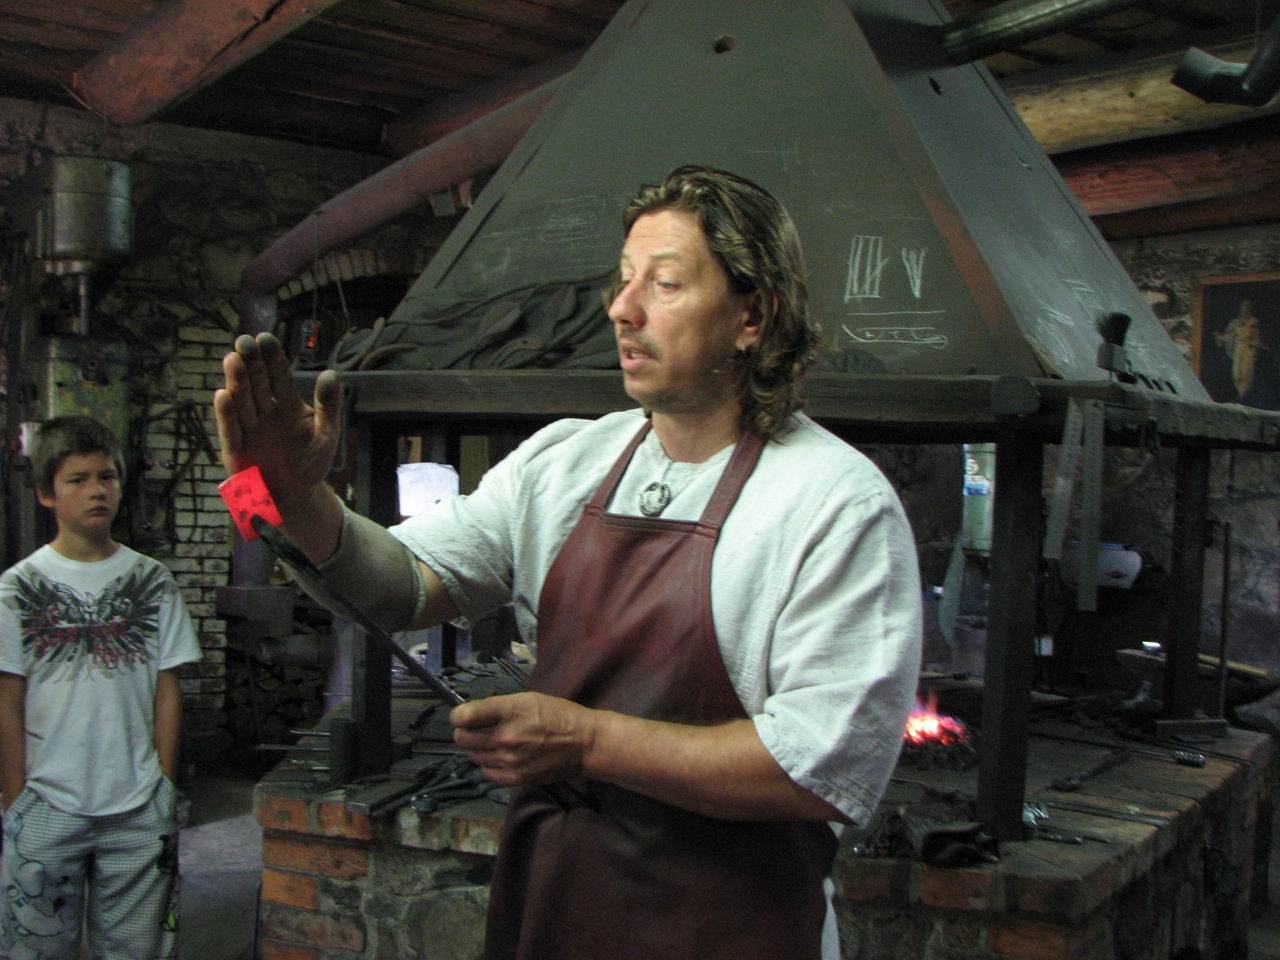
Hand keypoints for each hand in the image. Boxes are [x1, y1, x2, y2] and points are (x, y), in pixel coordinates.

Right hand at [213, 332, 342, 514]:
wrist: (297, 495)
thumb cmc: (311, 461)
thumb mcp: (327, 433)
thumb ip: (328, 405)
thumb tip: (331, 374)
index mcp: (286, 404)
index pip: (278, 376)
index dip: (272, 358)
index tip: (265, 338)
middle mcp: (264, 412)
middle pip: (256, 383)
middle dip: (251, 363)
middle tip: (245, 341)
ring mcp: (249, 429)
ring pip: (241, 401)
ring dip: (237, 381)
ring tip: (233, 359)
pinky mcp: (236, 450)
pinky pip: (232, 430)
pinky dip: (227, 415)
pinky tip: (223, 394)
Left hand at [451, 692, 597, 785]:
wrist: (583, 743)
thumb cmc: (557, 715)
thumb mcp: (528, 699)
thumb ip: (499, 707)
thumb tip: (472, 715)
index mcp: (510, 711)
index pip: (464, 716)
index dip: (458, 715)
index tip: (463, 716)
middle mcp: (506, 736)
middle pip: (462, 738)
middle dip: (465, 732)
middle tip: (477, 730)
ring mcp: (509, 760)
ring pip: (473, 756)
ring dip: (478, 749)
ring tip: (495, 742)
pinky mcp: (515, 778)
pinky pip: (486, 772)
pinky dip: (489, 765)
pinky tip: (502, 757)